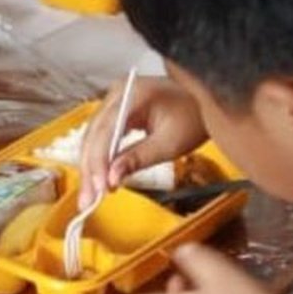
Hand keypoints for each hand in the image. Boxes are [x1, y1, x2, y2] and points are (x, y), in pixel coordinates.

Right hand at [78, 76, 206, 207]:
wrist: (204, 103)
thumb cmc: (194, 117)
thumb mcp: (169, 143)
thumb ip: (138, 158)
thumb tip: (112, 178)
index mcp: (132, 93)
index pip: (106, 130)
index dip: (99, 161)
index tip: (100, 186)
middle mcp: (118, 93)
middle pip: (94, 135)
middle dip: (90, 170)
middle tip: (88, 200)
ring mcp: (115, 101)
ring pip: (93, 138)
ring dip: (91, 167)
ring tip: (91, 196)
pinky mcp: (117, 112)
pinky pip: (102, 137)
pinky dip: (100, 159)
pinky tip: (99, 179)